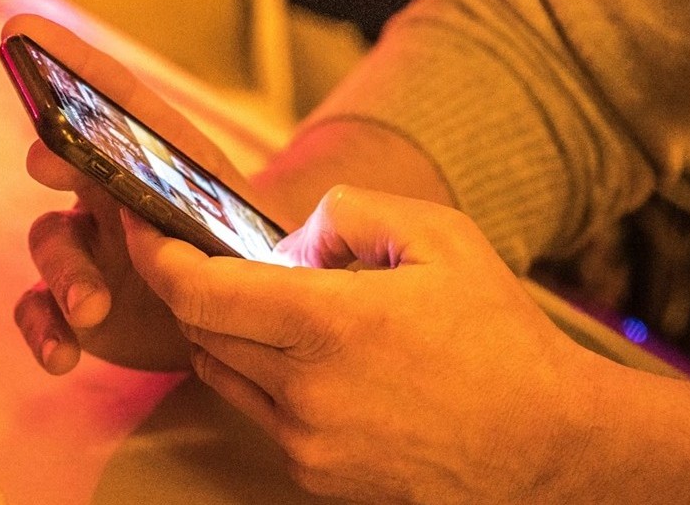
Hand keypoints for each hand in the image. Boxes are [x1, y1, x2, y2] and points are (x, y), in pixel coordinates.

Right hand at [6, 13, 278, 373]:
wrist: (255, 324)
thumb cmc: (249, 262)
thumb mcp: (250, 234)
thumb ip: (224, 219)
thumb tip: (216, 224)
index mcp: (155, 158)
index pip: (111, 96)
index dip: (68, 59)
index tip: (21, 31)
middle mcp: (111, 192)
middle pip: (66, 164)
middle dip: (56, 159)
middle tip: (50, 162)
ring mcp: (91, 249)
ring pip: (50, 243)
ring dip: (64, 272)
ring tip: (91, 308)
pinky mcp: (77, 305)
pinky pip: (38, 308)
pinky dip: (43, 330)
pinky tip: (61, 355)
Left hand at [122, 185, 600, 501]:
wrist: (545, 441)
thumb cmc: (496, 332)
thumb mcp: (436, 234)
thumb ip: (347, 215)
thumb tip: (284, 243)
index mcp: (330, 324)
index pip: (199, 292)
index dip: (159, 256)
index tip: (143, 228)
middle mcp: (305, 390)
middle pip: (200, 330)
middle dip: (192, 286)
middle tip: (207, 253)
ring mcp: (305, 441)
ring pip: (220, 371)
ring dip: (223, 331)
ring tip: (271, 304)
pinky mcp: (312, 473)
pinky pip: (256, 410)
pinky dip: (259, 374)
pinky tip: (307, 356)